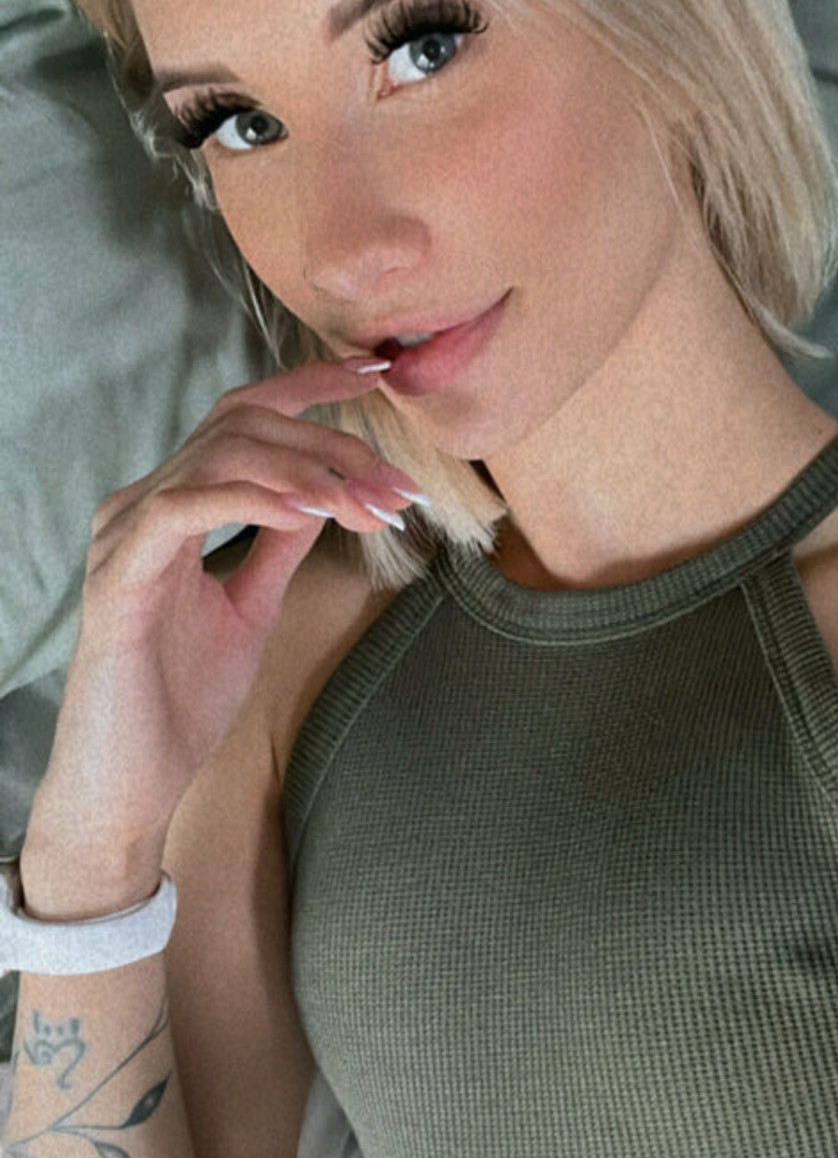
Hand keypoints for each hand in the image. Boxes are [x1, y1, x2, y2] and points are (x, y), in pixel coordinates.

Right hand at [22, 360, 416, 903]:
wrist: (131, 781)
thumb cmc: (179, 701)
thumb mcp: (249, 608)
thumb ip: (277, 546)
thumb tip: (326, 492)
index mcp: (170, 505)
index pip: (242, 417)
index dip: (309, 385)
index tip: (380, 376)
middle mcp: (141, 504)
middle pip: (243, 424)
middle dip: (334, 446)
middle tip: (399, 489)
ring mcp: (125, 534)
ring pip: (220, 452)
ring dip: (310, 472)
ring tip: (369, 505)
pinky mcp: (119, 577)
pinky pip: (185, 506)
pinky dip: (253, 499)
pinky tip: (308, 513)